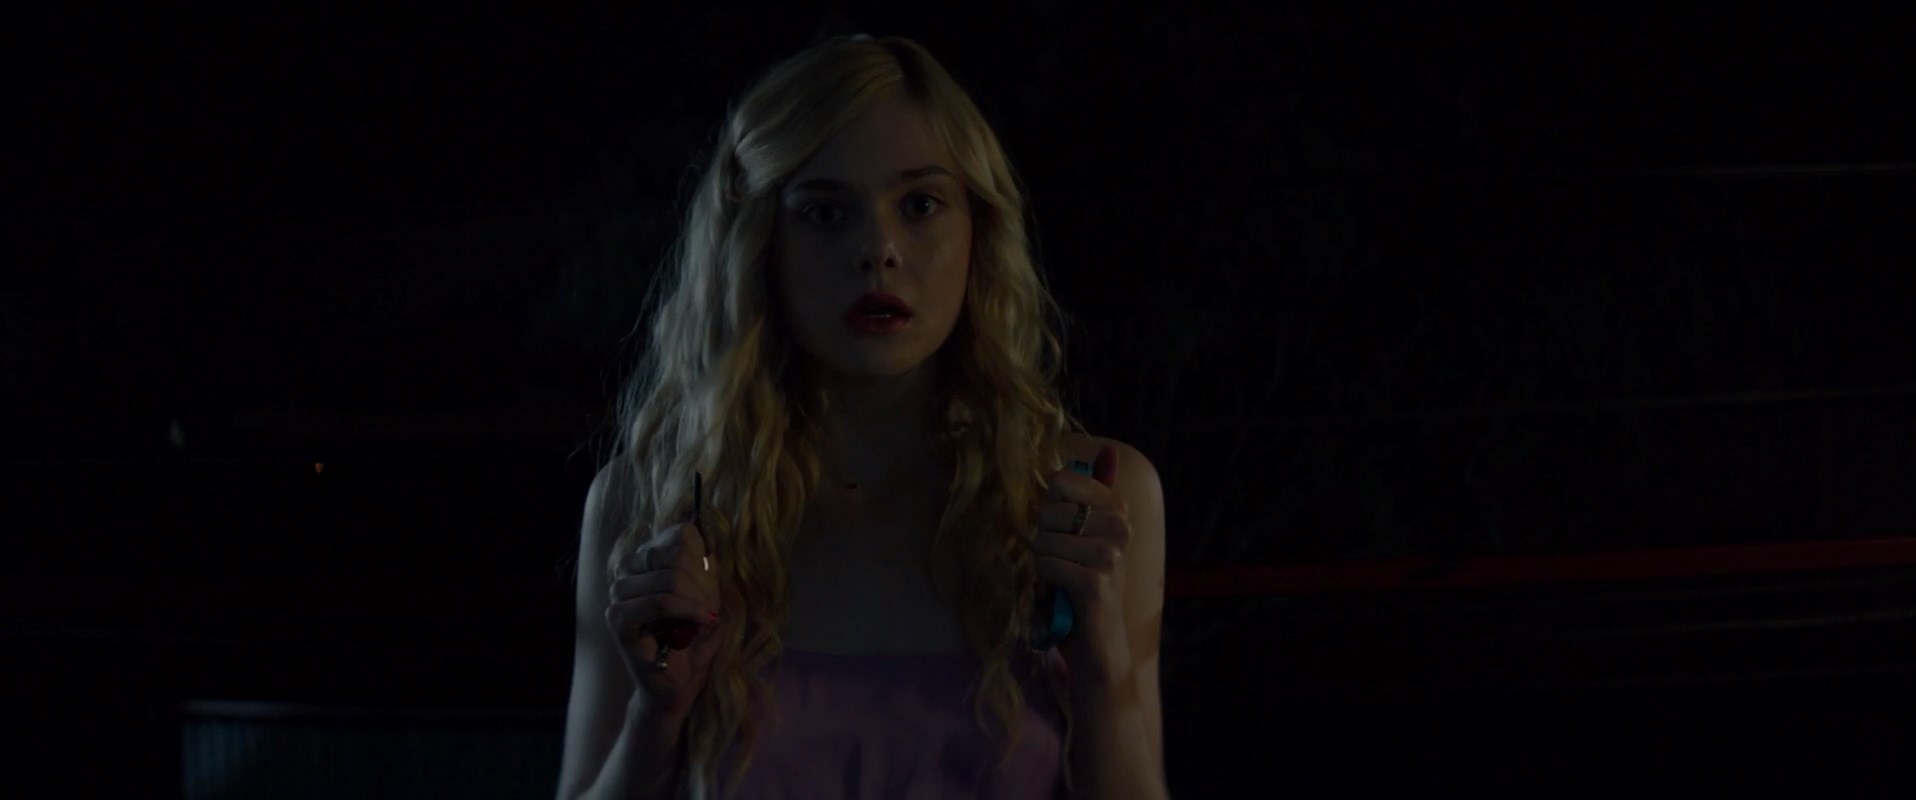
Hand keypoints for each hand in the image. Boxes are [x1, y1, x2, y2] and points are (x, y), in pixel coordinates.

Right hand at [604, 519, 722, 720]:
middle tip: (712, 609)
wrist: (676, 683)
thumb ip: (706, 570)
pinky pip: (660, 601)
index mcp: (647, 557)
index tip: (712, 588)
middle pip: (676, 554)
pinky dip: (688, 611)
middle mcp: (627, 569)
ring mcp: (619, 593)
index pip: (681, 534)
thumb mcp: (707, 597)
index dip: (704, 560)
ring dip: (699, 600)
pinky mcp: (618, 618)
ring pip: (670, 577)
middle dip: (704, 584)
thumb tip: (709, 553)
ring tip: (706, 620)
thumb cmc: (692, 638)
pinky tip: (703, 623)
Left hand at [1033, 444, 1132, 688]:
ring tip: (1062, 583)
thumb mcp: (1088, 537)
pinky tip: (1060, 597)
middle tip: (1063, 565)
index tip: (1065, 534)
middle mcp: (1120, 529)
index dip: (1049, 508)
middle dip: (1044, 539)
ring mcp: (1110, 557)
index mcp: (1118, 511)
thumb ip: (1094, 493)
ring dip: (1043, 566)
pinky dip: (1044, 584)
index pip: (1062, 480)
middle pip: (1048, 510)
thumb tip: (1108, 449)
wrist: (1099, 649)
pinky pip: (1046, 565)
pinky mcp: (1095, 584)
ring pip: (1043, 540)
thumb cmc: (1086, 589)